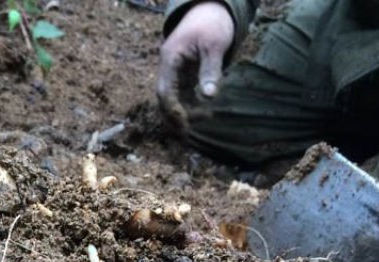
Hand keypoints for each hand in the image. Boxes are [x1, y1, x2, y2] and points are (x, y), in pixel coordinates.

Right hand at [156, 1, 234, 128]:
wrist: (211, 8)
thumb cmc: (212, 23)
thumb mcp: (214, 45)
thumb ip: (210, 71)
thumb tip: (208, 97)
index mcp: (170, 59)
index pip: (164, 91)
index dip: (172, 110)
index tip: (185, 123)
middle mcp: (168, 67)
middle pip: (164, 99)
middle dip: (175, 116)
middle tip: (189, 131)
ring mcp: (174, 72)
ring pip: (172, 99)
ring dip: (183, 112)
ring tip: (203, 119)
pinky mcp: (183, 74)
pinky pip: (181, 95)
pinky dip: (189, 105)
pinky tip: (203, 111)